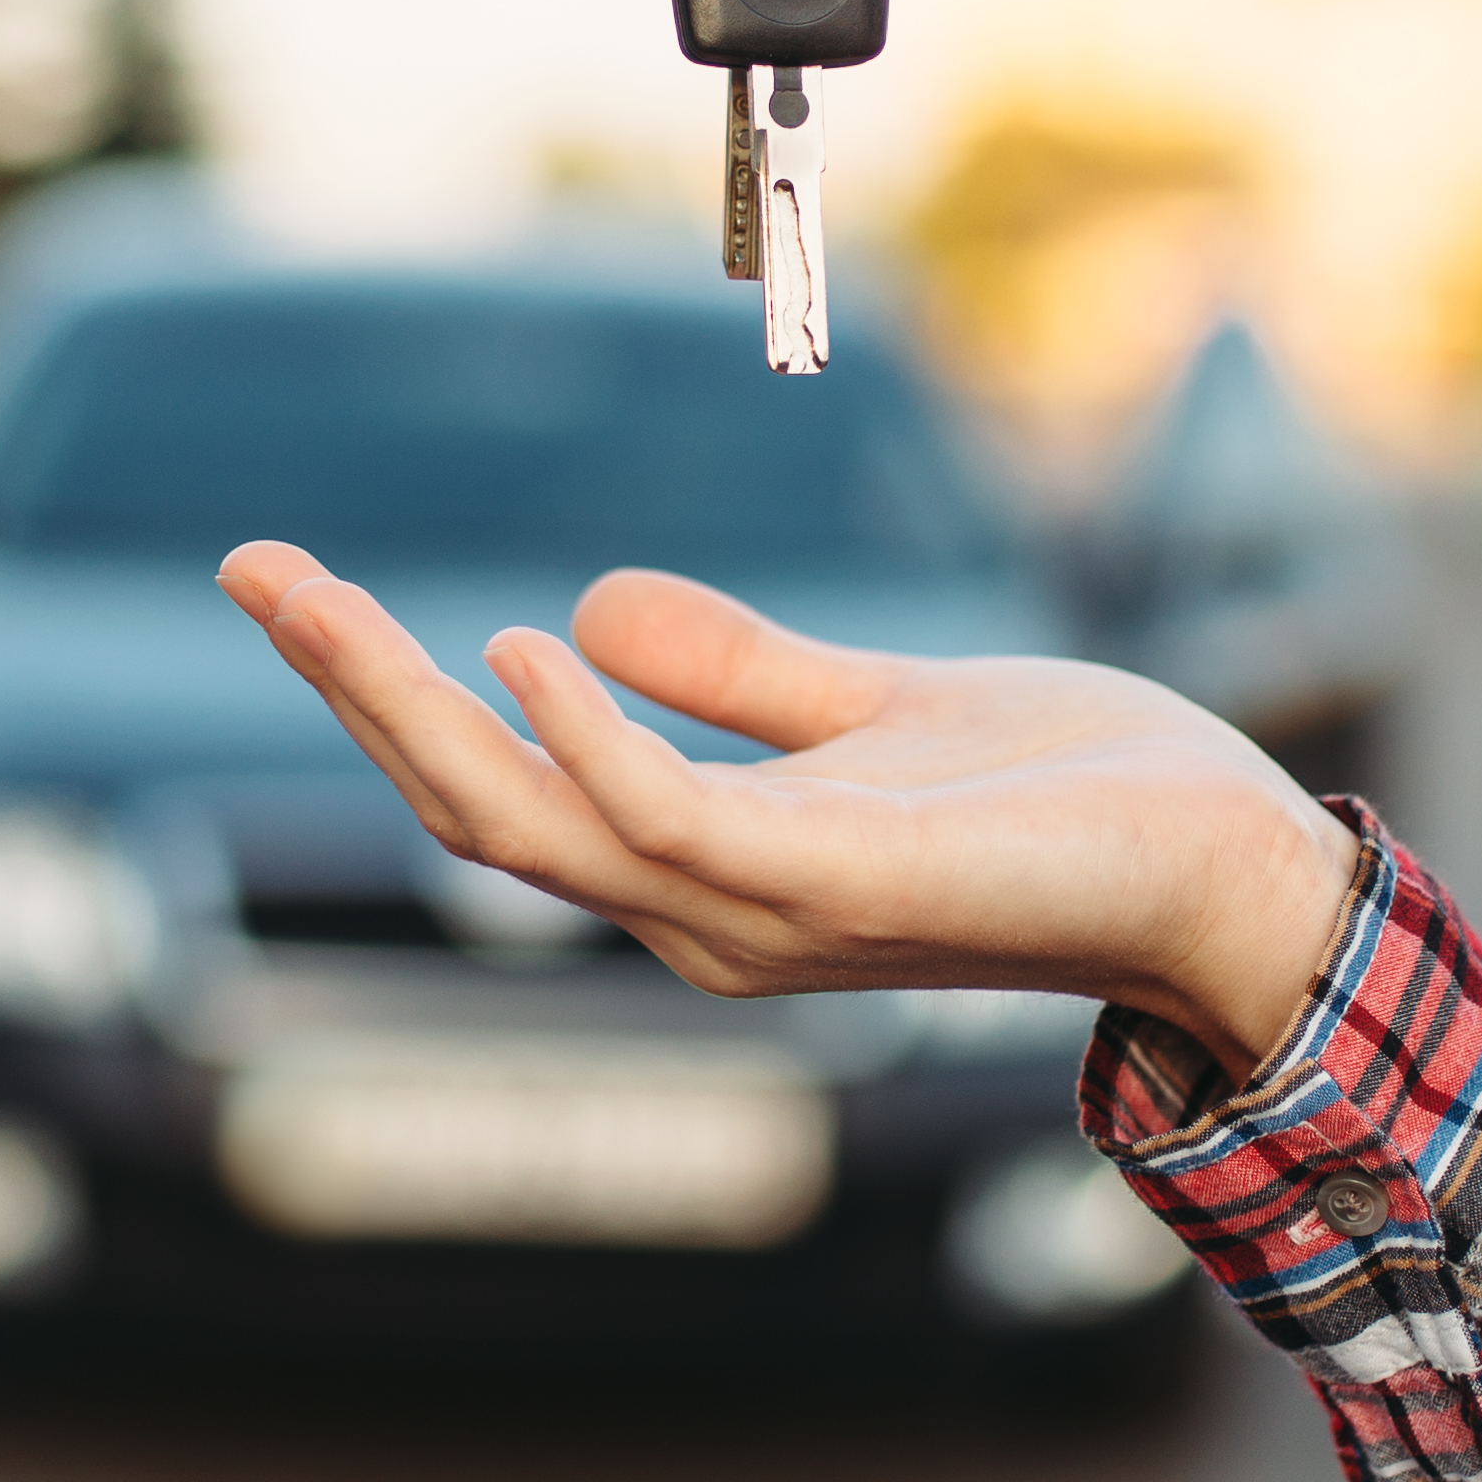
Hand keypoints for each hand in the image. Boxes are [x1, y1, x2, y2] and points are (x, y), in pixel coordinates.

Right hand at [213, 547, 1354, 1077]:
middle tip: (248, 565)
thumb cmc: (1079, 799)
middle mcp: (709, 914)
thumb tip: (581, 610)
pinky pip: (670, 822)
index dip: (385, 690)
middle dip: (351, 687)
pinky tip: (522, 645)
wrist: (1234, 870)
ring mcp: (765, 915)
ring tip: (316, 593)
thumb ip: (743, 674)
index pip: (501, 783)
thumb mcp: (877, 709)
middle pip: (474, 805)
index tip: (287, 582)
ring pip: (534, 821)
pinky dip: (586, 739)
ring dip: (413, 704)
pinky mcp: (842, 889)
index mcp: (709, 867)